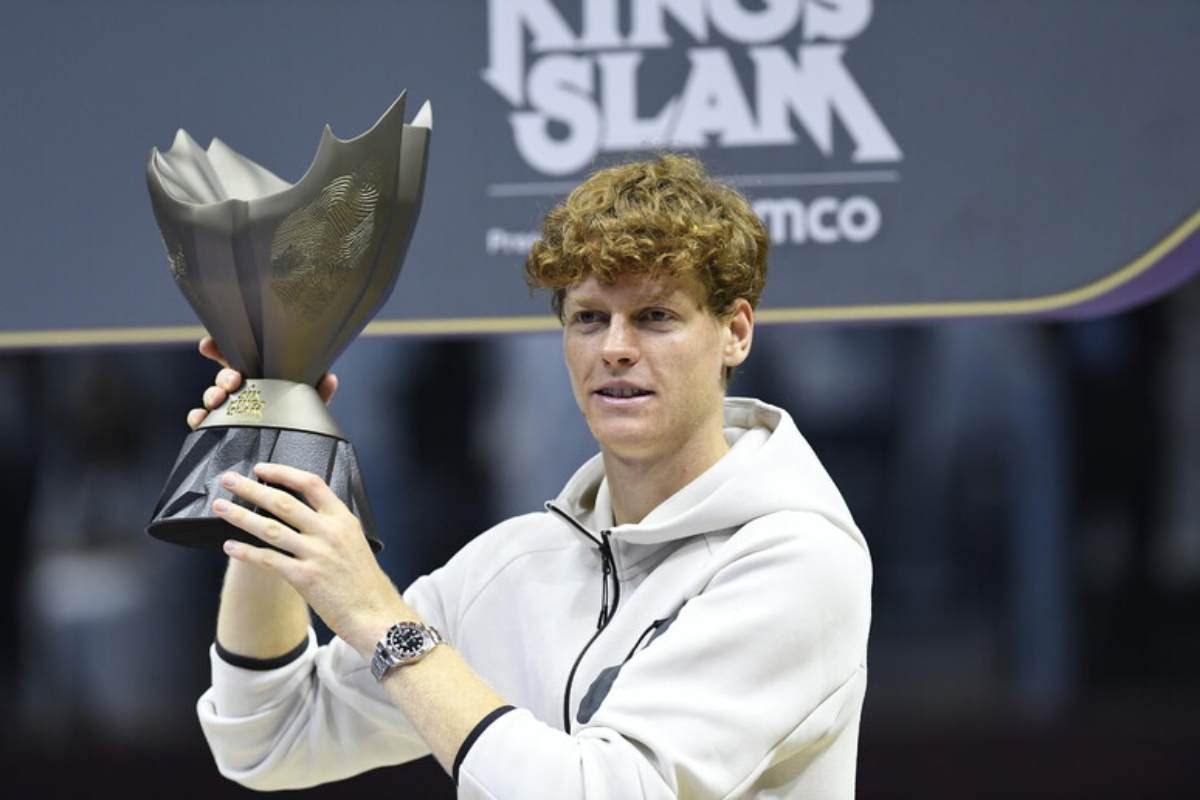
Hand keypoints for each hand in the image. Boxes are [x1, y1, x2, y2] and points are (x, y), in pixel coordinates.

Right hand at [186, 336, 339, 429]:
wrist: (287, 453)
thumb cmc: (296, 423)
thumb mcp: (308, 406)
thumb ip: (318, 392)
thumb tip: (330, 377)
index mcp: (260, 379)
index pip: (238, 358)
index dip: (221, 349)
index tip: (208, 345)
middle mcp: (241, 392)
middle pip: (225, 377)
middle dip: (224, 376)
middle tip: (233, 381)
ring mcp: (228, 410)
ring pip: (213, 397)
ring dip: (212, 394)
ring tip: (219, 399)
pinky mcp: (219, 430)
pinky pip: (202, 422)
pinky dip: (198, 418)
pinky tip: (200, 418)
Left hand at [213, 462, 407, 655]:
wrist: (375, 615)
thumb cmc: (364, 582)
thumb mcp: (355, 542)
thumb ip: (331, 527)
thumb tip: (300, 516)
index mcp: (343, 520)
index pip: (310, 484)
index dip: (283, 473)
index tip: (261, 469)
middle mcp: (329, 532)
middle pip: (282, 502)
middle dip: (251, 489)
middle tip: (229, 481)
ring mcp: (317, 554)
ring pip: (270, 528)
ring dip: (240, 516)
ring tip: (221, 508)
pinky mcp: (305, 578)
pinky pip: (268, 560)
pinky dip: (246, 552)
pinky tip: (230, 547)